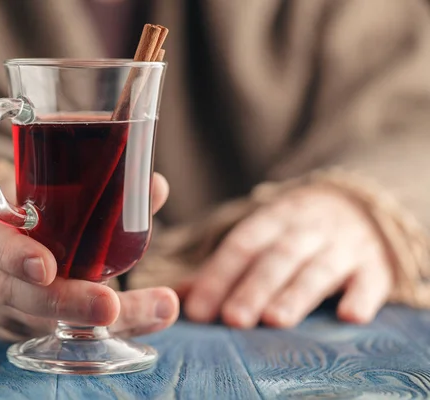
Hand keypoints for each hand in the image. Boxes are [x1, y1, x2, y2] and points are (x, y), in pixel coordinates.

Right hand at [0, 173, 178, 340]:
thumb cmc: (27, 216)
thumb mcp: (45, 194)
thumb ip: (98, 192)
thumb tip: (154, 187)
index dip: (15, 257)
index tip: (46, 268)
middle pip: (21, 297)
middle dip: (68, 303)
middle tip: (110, 306)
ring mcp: (11, 311)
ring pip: (53, 326)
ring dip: (110, 320)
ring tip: (160, 309)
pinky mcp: (31, 334)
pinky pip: (71, 339)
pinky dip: (118, 329)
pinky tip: (155, 317)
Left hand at [182, 186, 392, 328]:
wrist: (358, 205)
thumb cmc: (296, 232)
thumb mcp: (262, 236)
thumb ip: (222, 269)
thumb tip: (178, 297)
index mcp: (272, 219)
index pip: (241, 245)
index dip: (218, 276)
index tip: (199, 310)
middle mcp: (306, 228)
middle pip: (277, 257)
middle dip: (253, 288)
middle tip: (234, 318)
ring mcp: (342, 244)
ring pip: (318, 268)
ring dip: (296, 294)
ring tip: (275, 320)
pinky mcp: (374, 264)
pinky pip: (370, 278)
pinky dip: (361, 295)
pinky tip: (349, 315)